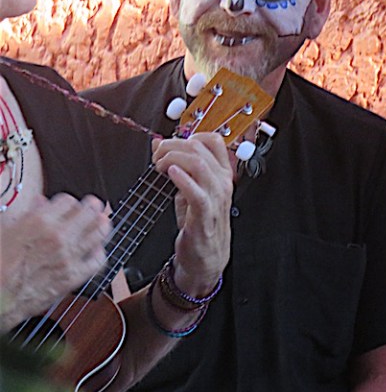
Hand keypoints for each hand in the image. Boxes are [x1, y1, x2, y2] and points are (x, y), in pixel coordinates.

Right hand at [0, 194, 110, 328]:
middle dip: (92, 207)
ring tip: (101, 222)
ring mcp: (69, 257)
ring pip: (100, 232)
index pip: (68, 201)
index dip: (69, 202)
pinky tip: (95, 250)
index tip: (70, 205)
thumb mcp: (7, 230)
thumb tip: (41, 202)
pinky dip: (99, 253)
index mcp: (39, 222)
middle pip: (90, 211)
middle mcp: (58, 237)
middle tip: (93, 207)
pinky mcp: (74, 277)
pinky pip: (98, 261)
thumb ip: (29, 213)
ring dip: (102, 224)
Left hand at [152, 133, 232, 296]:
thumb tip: (160, 145)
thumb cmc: (199, 224)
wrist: (205, 257)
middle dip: (173, 145)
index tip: (172, 143)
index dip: (190, 135)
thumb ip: (180, 167)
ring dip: (173, 158)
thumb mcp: (190, 190)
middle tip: (156, 155)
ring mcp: (216, 197)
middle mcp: (222, 182)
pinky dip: (182, 179)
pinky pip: (197, 192)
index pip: (213, 140)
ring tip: (159, 166)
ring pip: (199, 164)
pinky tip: (170, 174)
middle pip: (200, 147)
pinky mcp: (205, 214)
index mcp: (222, 174)